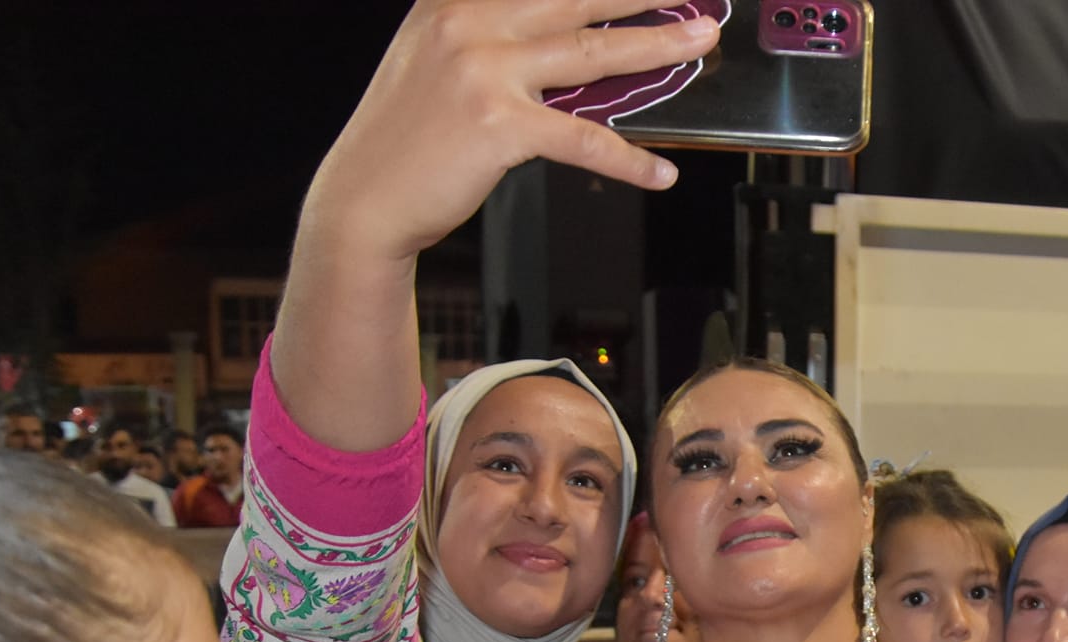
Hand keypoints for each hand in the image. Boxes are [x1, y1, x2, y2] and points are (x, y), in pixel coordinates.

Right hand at [306, 0, 720, 262]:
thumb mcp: (437, 58)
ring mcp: (483, 69)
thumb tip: (566, 37)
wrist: (366, 196)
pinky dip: (627, 159)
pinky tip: (659, 171)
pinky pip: (583, 138)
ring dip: (657, 47)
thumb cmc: (411, 138)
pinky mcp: (499, 124)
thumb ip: (490, 34)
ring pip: (591, 53)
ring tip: (701, 42)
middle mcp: (468, 21)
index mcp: (456, 0)